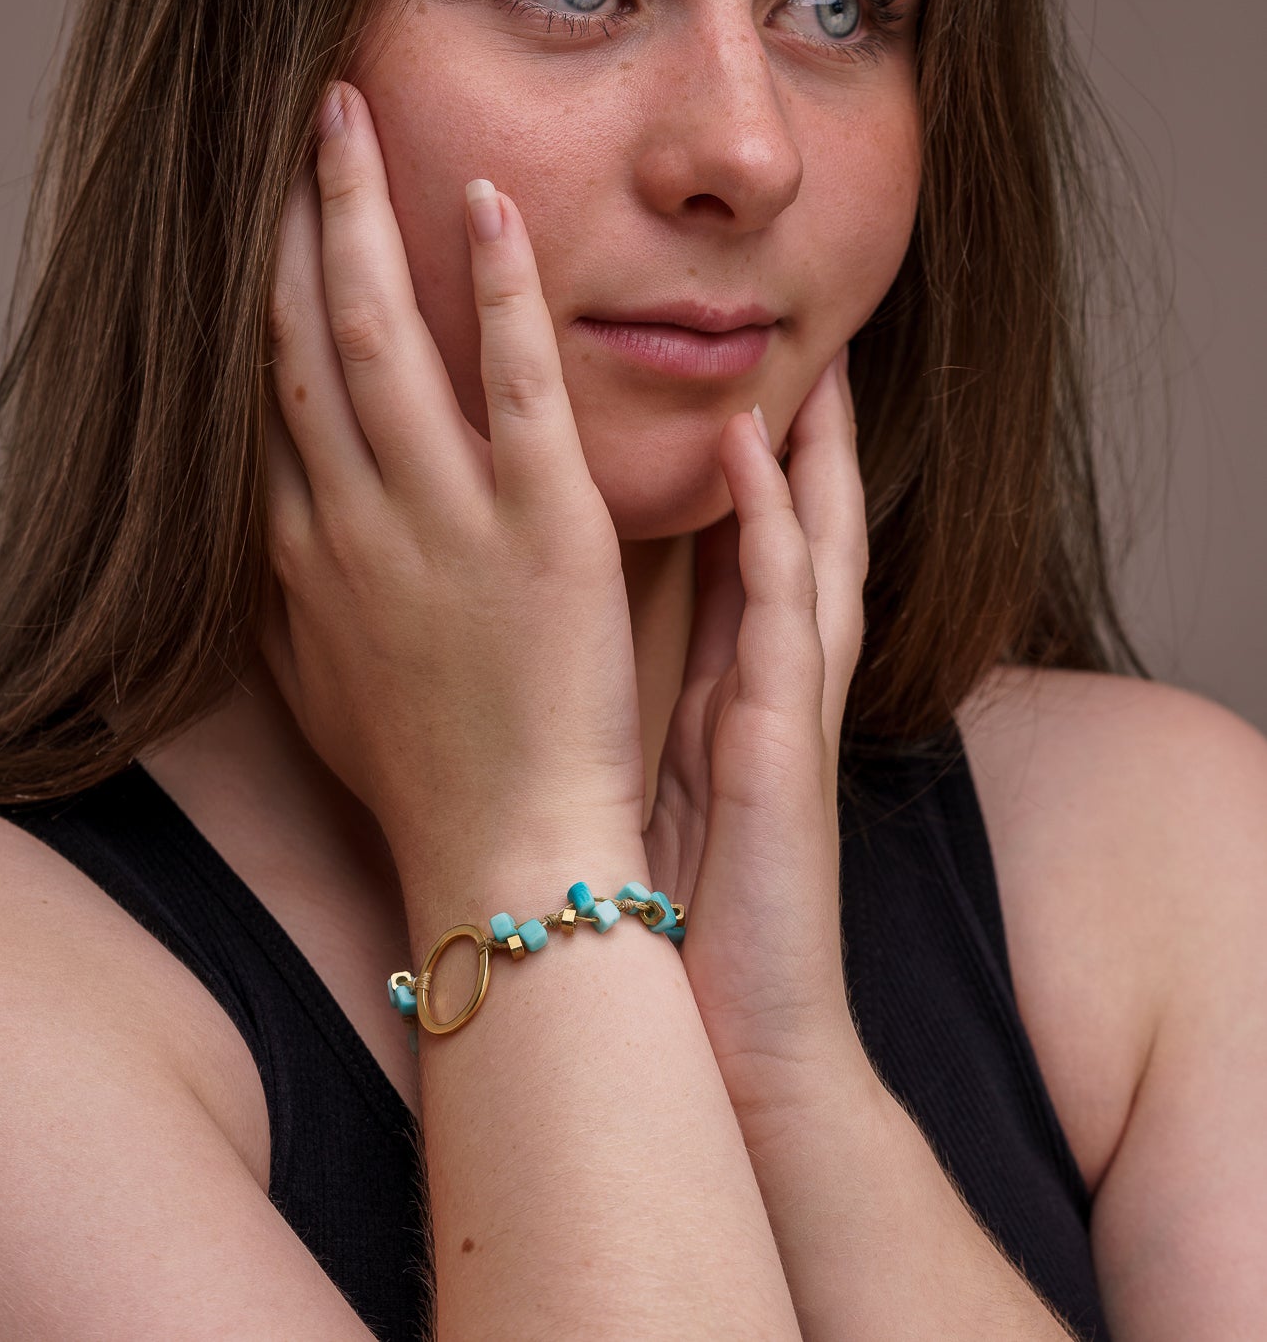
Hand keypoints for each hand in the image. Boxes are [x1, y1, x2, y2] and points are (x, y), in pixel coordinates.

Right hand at [260, 82, 647, 891]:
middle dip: (289, 220)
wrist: (506, 852)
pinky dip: (495, 288)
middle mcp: (350, 518)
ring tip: (351, 116)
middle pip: (297, 337)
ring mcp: (441, 517)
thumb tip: (266, 527)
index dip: (249, 288)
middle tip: (294, 120)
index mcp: (304, 551)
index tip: (253, 215)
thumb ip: (290, 597)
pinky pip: (509, 383)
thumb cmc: (423, 777)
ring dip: (361, 216)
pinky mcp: (540, 526)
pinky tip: (489, 204)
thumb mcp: (322, 684)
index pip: (260, 390)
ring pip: (378, 336)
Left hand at [642, 355, 868, 1112]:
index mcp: (732, 683)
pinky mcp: (780, 737)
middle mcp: (770, 678)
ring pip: (808, 542)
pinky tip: (747, 452)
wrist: (718, 1033)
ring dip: (805, 447)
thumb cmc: (666, 910)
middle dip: (801, 430)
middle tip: (796, 336)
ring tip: (793, 352)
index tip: (716, 373)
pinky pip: (782, 607)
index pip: (744, 545)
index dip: (745, 460)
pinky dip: (771, 523)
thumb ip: (632, 697)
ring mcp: (787, 702)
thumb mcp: (644, 776)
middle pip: (794, 524)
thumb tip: (560, 634)